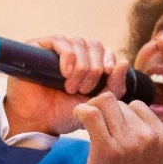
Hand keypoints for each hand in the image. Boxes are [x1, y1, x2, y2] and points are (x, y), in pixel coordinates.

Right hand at [2, 36, 129, 136]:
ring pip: (80, 43)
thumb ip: (114, 87)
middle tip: (84, 89)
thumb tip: (124, 62)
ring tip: (71, 87)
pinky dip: (68, 57)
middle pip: (94, 45)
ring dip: (81, 67)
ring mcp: (56, 49)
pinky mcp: (39, 47)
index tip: (106, 76)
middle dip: (95, 69)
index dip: (109, 61)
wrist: (38, 122)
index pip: (105, 50)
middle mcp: (72, 53)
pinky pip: (61, 41)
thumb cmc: (64, 114)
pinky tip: (65, 73)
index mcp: (87, 62)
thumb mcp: (96, 103)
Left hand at [73, 94, 162, 163]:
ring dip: (92, 110)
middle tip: (97, 132)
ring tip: (86, 123)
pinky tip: (78, 118)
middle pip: (120, 105)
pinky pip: (91, 115)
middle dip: (107, 116)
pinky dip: (81, 112)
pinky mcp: (105, 150)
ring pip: (105, 104)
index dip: (123, 118)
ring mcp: (128, 143)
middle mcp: (150, 137)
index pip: (139, 107)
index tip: (113, 131)